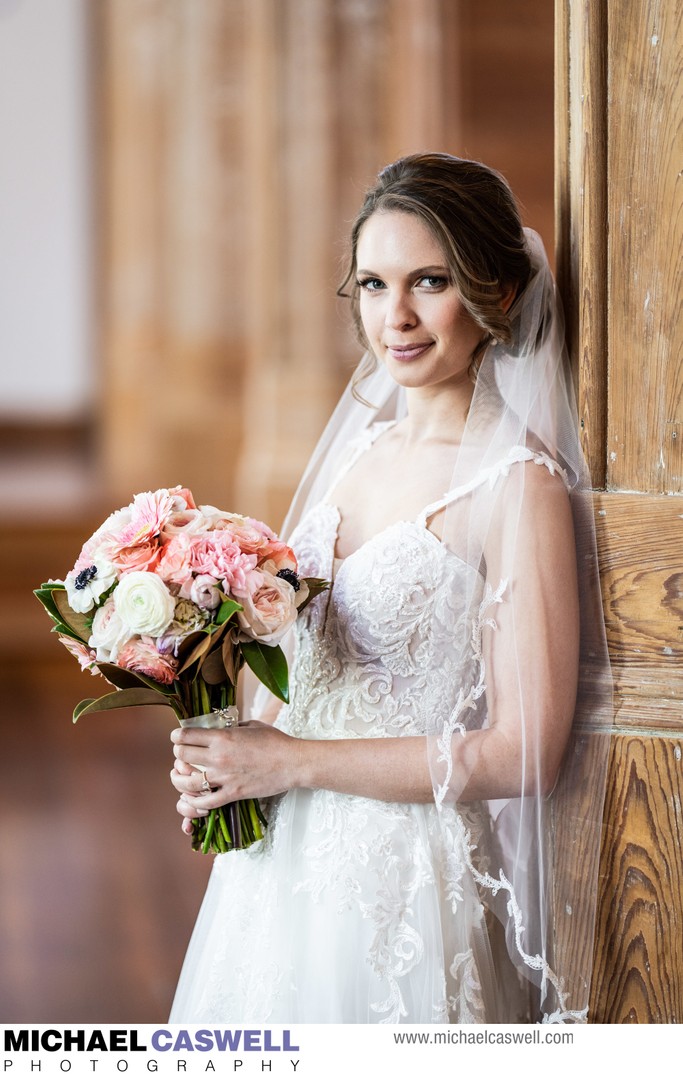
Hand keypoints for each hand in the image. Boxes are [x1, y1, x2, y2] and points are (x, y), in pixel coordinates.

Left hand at [170, 721, 301, 834]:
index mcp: (223, 737)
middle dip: (178, 754)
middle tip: (180, 754)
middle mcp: (219, 757)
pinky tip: (192, 797)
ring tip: (178, 776)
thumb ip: (231, 727)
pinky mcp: (233, 794)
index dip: (177, 736)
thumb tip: (219, 728)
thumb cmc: (275, 741)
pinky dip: (194, 802)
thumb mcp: (251, 725)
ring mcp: (225, 778)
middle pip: (182, 756)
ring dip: (178, 779)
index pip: (186, 736)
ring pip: (188, 782)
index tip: (177, 737)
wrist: (292, 763)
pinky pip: (206, 802)